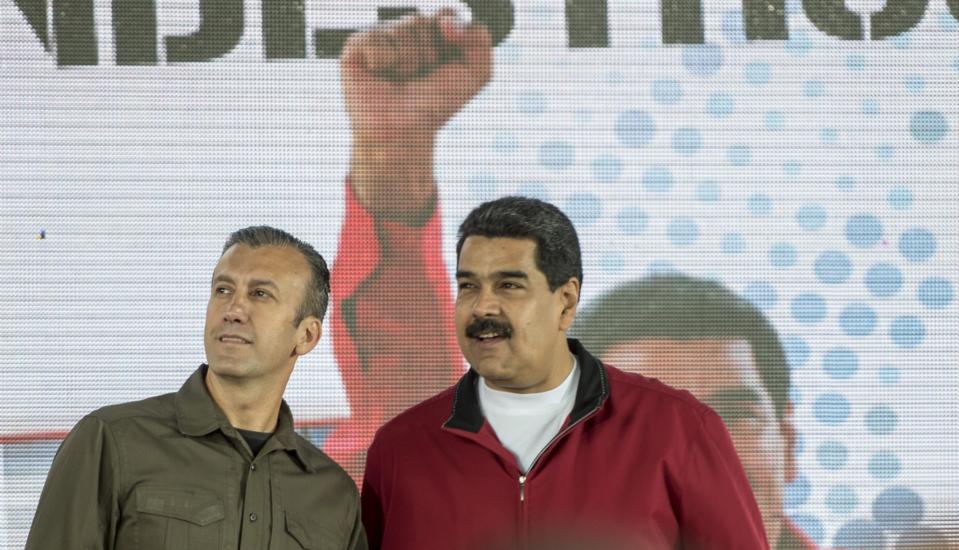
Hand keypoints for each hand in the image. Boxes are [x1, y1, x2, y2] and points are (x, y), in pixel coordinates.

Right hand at [341, 10, 492, 222]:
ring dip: (408, 64)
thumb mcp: (475, 75)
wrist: (405, 132)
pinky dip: (384, 62)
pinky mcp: (357, 45)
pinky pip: (377, 40)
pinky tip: (380, 76)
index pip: (446, 13)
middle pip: (423, 22)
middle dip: (428, 56)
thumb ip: (480, 41)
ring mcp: (381, 36)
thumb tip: (447, 21)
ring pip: (402, 31)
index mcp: (432, 33)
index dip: (452, 31)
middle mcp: (405, 31)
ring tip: (400, 80)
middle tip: (419, 78)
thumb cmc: (434, 104)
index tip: (448, 56)